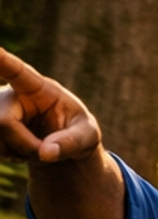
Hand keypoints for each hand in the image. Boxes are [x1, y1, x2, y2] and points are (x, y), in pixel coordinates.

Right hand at [0, 48, 101, 164]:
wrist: (62, 145)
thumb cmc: (78, 131)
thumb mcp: (88, 136)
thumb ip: (72, 142)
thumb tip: (46, 153)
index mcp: (38, 87)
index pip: (17, 71)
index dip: (3, 61)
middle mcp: (11, 95)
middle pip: (3, 121)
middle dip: (26, 145)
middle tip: (46, 152)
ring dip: (19, 153)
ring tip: (38, 149)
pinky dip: (11, 156)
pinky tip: (23, 152)